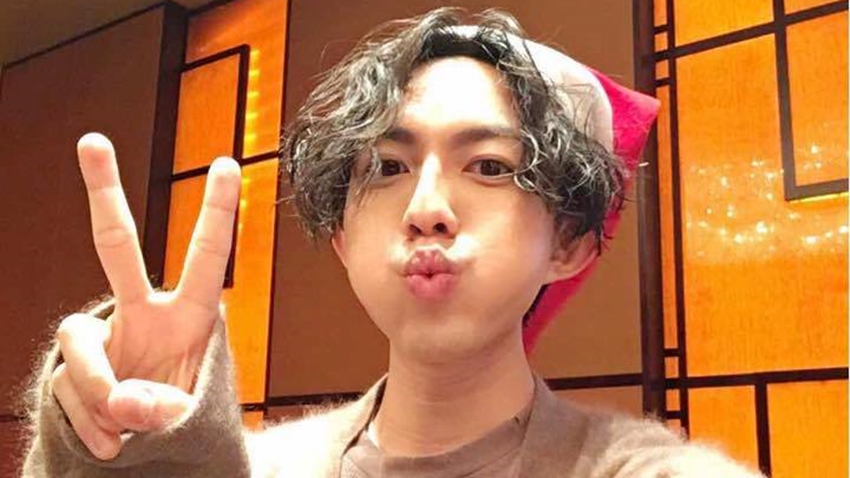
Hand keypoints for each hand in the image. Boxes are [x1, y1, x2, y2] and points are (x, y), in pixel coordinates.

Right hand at [51, 133, 240, 459]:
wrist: (149, 456)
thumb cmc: (182, 419)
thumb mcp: (189, 415)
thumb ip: (164, 406)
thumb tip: (124, 400)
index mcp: (188, 315)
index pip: (206, 256)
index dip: (216, 211)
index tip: (227, 162)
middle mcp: (141, 314)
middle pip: (116, 246)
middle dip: (104, 193)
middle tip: (92, 140)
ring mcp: (103, 339)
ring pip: (79, 342)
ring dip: (101, 392)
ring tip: (127, 426)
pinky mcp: (70, 370)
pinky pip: (68, 389)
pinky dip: (91, 425)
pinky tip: (113, 446)